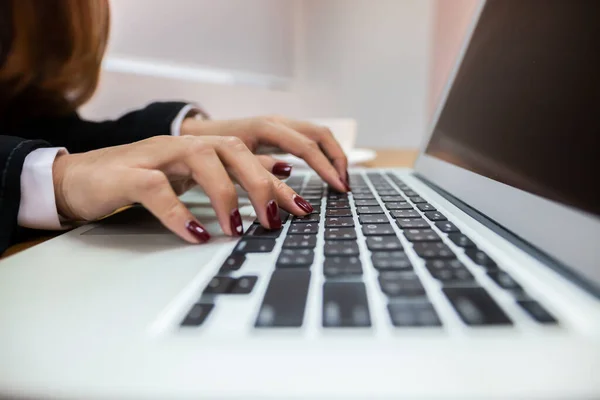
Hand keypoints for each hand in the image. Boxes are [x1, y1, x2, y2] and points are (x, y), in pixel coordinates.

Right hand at [52, 135, 315, 242]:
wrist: (80, 178)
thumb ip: (233, 174)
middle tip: (274, 220)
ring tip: (237, 229)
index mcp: (202, 148)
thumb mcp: (192, 177)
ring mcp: (156, 156)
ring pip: (200, 159)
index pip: (250, 158)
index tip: (304, 208)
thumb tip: (280, 174)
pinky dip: (178, 212)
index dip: (279, 182)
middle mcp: (184, 145)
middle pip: (233, 150)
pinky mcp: (128, 173)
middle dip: (260, 183)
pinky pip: (157, 188)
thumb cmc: (140, 179)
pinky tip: (194, 234)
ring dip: (224, 195)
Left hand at [180, 116, 349, 191]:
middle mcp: (278, 122)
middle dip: (337, 159)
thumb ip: (258, 166)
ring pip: (318, 135)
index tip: (338, 187)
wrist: (198, 133)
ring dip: (333, 156)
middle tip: (344, 187)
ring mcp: (282, 125)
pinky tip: (327, 172)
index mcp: (266, 127)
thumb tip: (289, 173)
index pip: (306, 146)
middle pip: (320, 135)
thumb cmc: (211, 147)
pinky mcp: (282, 133)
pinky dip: (323, 155)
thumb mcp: (232, 159)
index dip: (325, 167)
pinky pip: (310, 140)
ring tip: (340, 181)